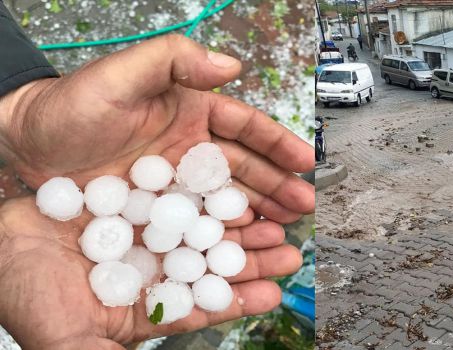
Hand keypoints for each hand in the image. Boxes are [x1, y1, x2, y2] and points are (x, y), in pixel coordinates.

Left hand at [0, 34, 313, 223]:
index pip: (245, 128)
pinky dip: (223, 244)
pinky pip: (198, 232)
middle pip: (245, 171)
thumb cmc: (67, 109)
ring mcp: (176, 191)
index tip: (306, 161)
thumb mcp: (119, 75)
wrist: (22, 152)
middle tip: (303, 207)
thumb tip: (232, 65)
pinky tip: (242, 255)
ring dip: (258, 219)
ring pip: (227, 204)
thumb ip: (173, 59)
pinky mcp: (159, 220)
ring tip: (283, 236)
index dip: (278, 144)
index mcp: (190, 116)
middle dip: (278, 187)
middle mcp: (190, 154)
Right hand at [0, 197, 302, 348]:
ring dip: (240, 225)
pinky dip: (208, 190)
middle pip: (212, 263)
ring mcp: (146, 229)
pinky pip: (181, 191)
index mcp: (143, 305)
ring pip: (204, 227)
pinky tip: (236, 188)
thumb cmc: (21, 290)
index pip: (202, 305)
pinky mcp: (138, 192)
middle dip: (252, 259)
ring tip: (277, 221)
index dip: (239, 300)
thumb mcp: (69, 338)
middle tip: (288, 252)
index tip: (274, 292)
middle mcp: (151, 267)